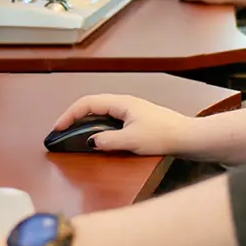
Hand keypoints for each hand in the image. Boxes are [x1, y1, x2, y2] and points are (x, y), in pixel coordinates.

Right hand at [47, 94, 194, 154]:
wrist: (188, 137)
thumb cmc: (164, 135)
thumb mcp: (131, 141)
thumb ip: (108, 141)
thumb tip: (90, 142)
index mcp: (121, 103)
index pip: (87, 103)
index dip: (69, 115)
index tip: (58, 128)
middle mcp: (124, 104)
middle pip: (92, 106)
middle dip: (74, 117)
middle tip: (61, 132)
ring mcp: (131, 112)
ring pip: (101, 113)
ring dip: (85, 122)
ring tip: (74, 135)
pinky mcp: (136, 121)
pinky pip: (110, 120)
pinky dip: (97, 127)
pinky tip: (97, 139)